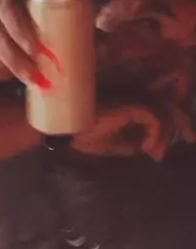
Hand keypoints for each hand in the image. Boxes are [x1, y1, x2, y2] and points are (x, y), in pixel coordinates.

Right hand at [72, 102, 195, 160]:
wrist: (65, 130)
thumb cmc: (83, 135)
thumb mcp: (114, 144)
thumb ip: (133, 143)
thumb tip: (150, 147)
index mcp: (133, 103)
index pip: (163, 104)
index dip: (177, 118)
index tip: (186, 137)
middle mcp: (136, 96)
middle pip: (170, 104)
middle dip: (182, 122)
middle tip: (191, 139)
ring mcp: (133, 98)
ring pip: (165, 112)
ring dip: (166, 135)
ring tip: (157, 152)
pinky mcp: (131, 104)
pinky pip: (155, 118)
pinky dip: (157, 134)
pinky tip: (148, 148)